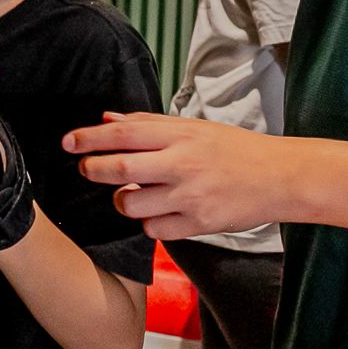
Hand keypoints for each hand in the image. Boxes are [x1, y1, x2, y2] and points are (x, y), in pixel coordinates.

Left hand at [66, 112, 288, 239]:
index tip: (68, 142)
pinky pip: (155, 230)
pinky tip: (160, 212)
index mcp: (180, 136)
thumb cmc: (234, 149)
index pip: (123, 134)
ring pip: (132, 204)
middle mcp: (182, 164)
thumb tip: (107, 119)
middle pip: (120, 169)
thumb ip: (149, 124)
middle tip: (86, 168)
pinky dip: (150, 223)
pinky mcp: (199, 224)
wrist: (279, 177)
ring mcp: (190, 197)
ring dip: (123, 201)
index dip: (89, 138)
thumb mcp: (193, 127)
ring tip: (132, 194)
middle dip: (94, 169)